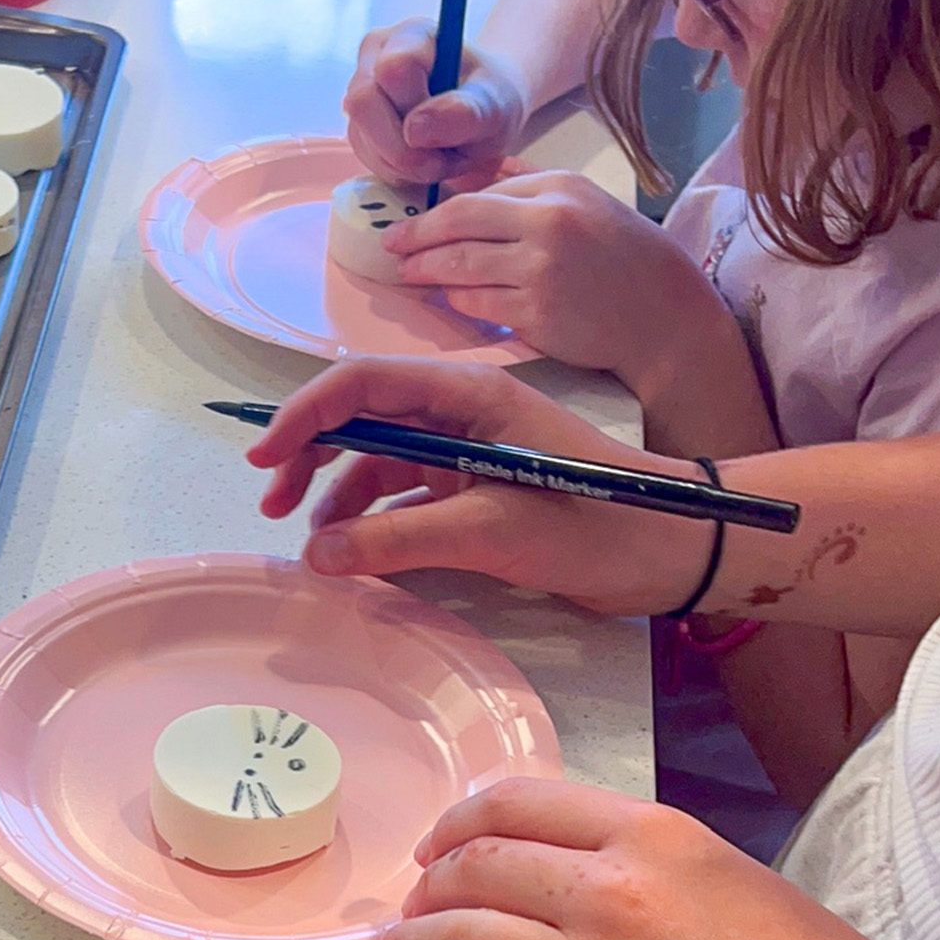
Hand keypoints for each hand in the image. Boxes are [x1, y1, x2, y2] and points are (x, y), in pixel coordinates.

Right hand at [248, 357, 708, 613]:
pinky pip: (405, 499)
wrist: (677, 552)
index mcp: (467, 394)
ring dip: (336, 496)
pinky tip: (354, 555)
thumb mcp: (493, 531)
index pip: (363, 384)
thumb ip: (399, 539)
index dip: (305, 414)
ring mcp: (466, 452)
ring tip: (312, 546)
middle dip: (309, 456)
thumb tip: (315, 553)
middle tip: (272, 507)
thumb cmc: (598, 524)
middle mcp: (459, 413)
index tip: (262, 457)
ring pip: (377, 463)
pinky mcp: (476, 491)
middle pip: (360, 419)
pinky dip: (372, 523)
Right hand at [344, 21, 527, 189]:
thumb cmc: (493, 103)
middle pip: (362, 102)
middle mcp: (377, 55)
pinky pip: (364, 156)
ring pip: (359, 135)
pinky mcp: (359, 125)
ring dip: (402, 164)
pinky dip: (395, 172)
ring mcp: (362, 90)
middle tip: (439, 162)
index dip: (415, 108)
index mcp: (412, 35)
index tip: (449, 131)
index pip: (393, 70)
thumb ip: (465, 113)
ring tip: (439, 160)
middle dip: (401, 147)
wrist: (487, 118)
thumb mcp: (496, 107)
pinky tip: (422, 164)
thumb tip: (415, 130)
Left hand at [366, 779, 939, 939]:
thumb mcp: (722, 872)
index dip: (460, 819)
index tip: (437, 842)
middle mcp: (610, 891)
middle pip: (478, 865)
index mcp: (650, 835)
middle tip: (410, 900)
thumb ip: (637, 861)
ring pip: (461, 939)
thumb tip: (562, 873)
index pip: (520, 801)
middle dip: (429, 881)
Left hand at [380, 169, 727, 390]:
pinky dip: (457, 300)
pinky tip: (448, 297)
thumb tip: (464, 175)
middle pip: (459, 222)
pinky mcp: (536, 314)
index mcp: (558, 188)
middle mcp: (548, 222)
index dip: (436, 210)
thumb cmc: (624, 259)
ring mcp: (541, 270)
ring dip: (426, 270)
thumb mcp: (585, 202)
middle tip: (391, 246)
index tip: (410, 221)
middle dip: (416, 236)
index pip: (479, 192)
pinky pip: (477, 304)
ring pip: (460, 266)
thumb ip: (527, 182)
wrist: (664, 318)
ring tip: (407, 273)